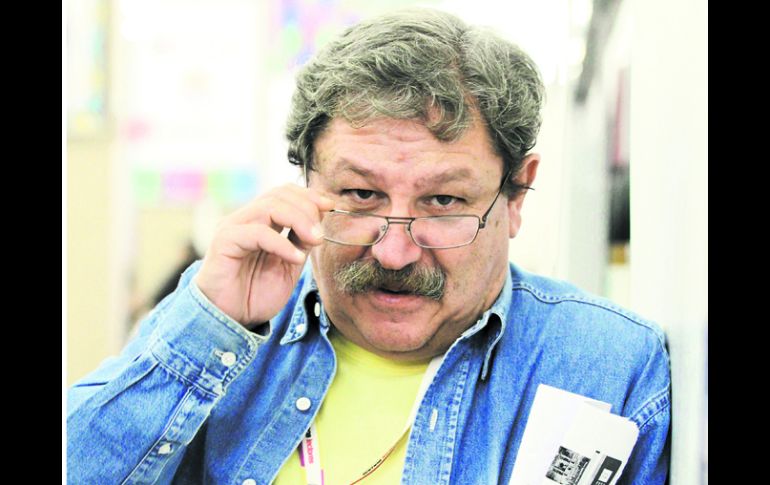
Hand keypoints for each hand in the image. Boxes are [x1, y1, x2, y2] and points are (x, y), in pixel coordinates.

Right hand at [193, 184, 334, 325]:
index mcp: (260, 221)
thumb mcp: (289, 266)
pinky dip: (282, 243)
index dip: (309, 196)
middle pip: (279, 195)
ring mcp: (233, 228)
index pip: (284, 193)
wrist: (231, 320)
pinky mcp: (224, 242)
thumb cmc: (256, 294)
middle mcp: (245, 219)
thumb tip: (319, 222)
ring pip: (269, 207)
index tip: (330, 207)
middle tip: (321, 233)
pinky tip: (296, 257)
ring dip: (299, 221)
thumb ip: (301, 243)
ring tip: (315, 241)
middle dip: (307, 209)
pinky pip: (258, 233)